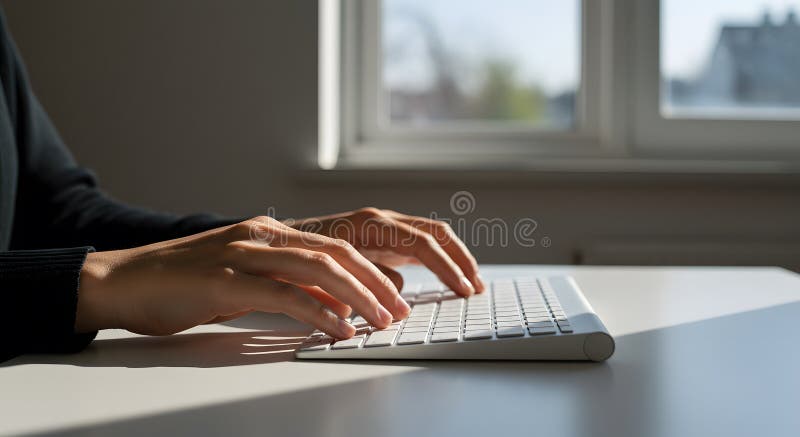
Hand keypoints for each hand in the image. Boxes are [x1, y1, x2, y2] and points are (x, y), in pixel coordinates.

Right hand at [76, 216, 410, 338]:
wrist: (125, 281)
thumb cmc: (190, 285)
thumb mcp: (253, 282)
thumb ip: (297, 286)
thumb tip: (345, 302)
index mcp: (274, 233)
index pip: (342, 241)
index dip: (379, 264)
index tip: (404, 292)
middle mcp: (264, 234)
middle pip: (339, 251)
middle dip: (378, 281)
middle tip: (402, 310)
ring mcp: (243, 253)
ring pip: (317, 266)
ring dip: (358, 295)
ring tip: (383, 319)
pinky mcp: (222, 279)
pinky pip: (281, 294)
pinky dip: (317, 312)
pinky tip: (339, 329)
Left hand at [287, 207, 484, 296]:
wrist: (273, 243)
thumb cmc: (296, 257)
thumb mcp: (327, 270)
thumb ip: (362, 280)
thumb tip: (396, 299)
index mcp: (369, 225)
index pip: (421, 243)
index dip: (446, 267)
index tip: (463, 290)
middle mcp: (380, 221)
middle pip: (435, 233)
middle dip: (460, 259)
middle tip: (477, 287)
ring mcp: (383, 228)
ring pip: (431, 236)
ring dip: (454, 258)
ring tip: (472, 283)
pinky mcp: (382, 239)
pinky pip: (419, 244)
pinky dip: (439, 260)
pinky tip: (449, 279)